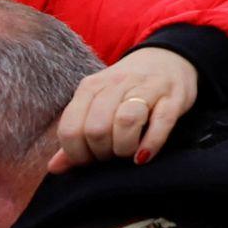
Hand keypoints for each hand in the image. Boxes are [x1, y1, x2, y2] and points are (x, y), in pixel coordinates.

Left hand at [45, 47, 201, 170]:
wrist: (167, 59)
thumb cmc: (126, 92)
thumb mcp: (96, 106)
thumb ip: (76, 136)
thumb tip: (54, 168)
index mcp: (90, 87)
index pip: (70, 128)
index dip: (76, 153)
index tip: (89, 159)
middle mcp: (116, 84)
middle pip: (97, 128)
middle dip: (101, 152)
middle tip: (110, 156)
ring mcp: (146, 88)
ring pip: (126, 120)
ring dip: (123, 147)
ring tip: (127, 154)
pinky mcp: (173, 97)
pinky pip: (161, 122)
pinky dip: (151, 143)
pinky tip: (144, 156)